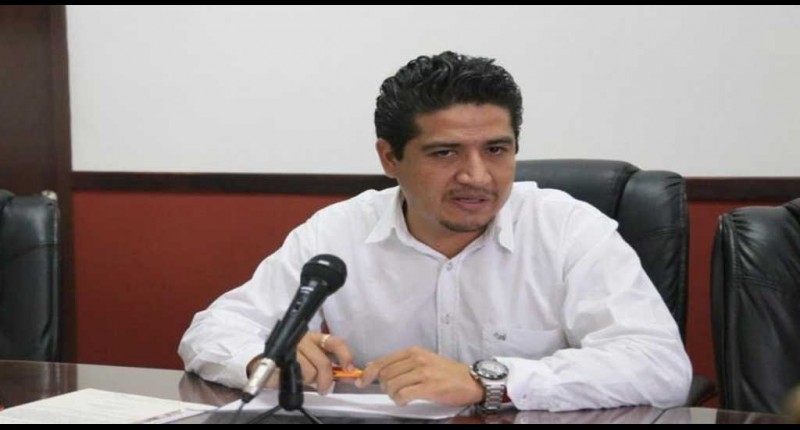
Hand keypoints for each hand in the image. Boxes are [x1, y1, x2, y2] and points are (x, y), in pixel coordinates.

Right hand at [247, 331, 354, 393]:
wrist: (262, 362)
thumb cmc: (289, 361)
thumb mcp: (311, 359)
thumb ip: (328, 365)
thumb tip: (349, 374)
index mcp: (314, 337)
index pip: (334, 342)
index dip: (345, 355)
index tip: (350, 368)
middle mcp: (303, 338)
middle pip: (324, 362)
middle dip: (326, 379)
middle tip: (323, 388)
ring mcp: (292, 346)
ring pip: (310, 371)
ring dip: (307, 380)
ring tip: (300, 378)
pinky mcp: (281, 356)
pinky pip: (296, 374)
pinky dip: (296, 380)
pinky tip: (291, 376)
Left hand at [355, 346, 483, 406]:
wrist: (470, 381)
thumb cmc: (446, 373)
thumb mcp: (423, 361)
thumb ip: (401, 363)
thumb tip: (374, 366)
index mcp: (413, 351)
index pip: (383, 361)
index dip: (368, 373)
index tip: (361, 381)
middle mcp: (417, 359)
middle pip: (385, 375)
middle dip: (384, 386)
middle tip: (394, 391)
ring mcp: (423, 372)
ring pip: (392, 385)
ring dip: (392, 395)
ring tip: (401, 396)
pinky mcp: (429, 386)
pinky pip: (404, 394)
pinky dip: (400, 400)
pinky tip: (405, 400)